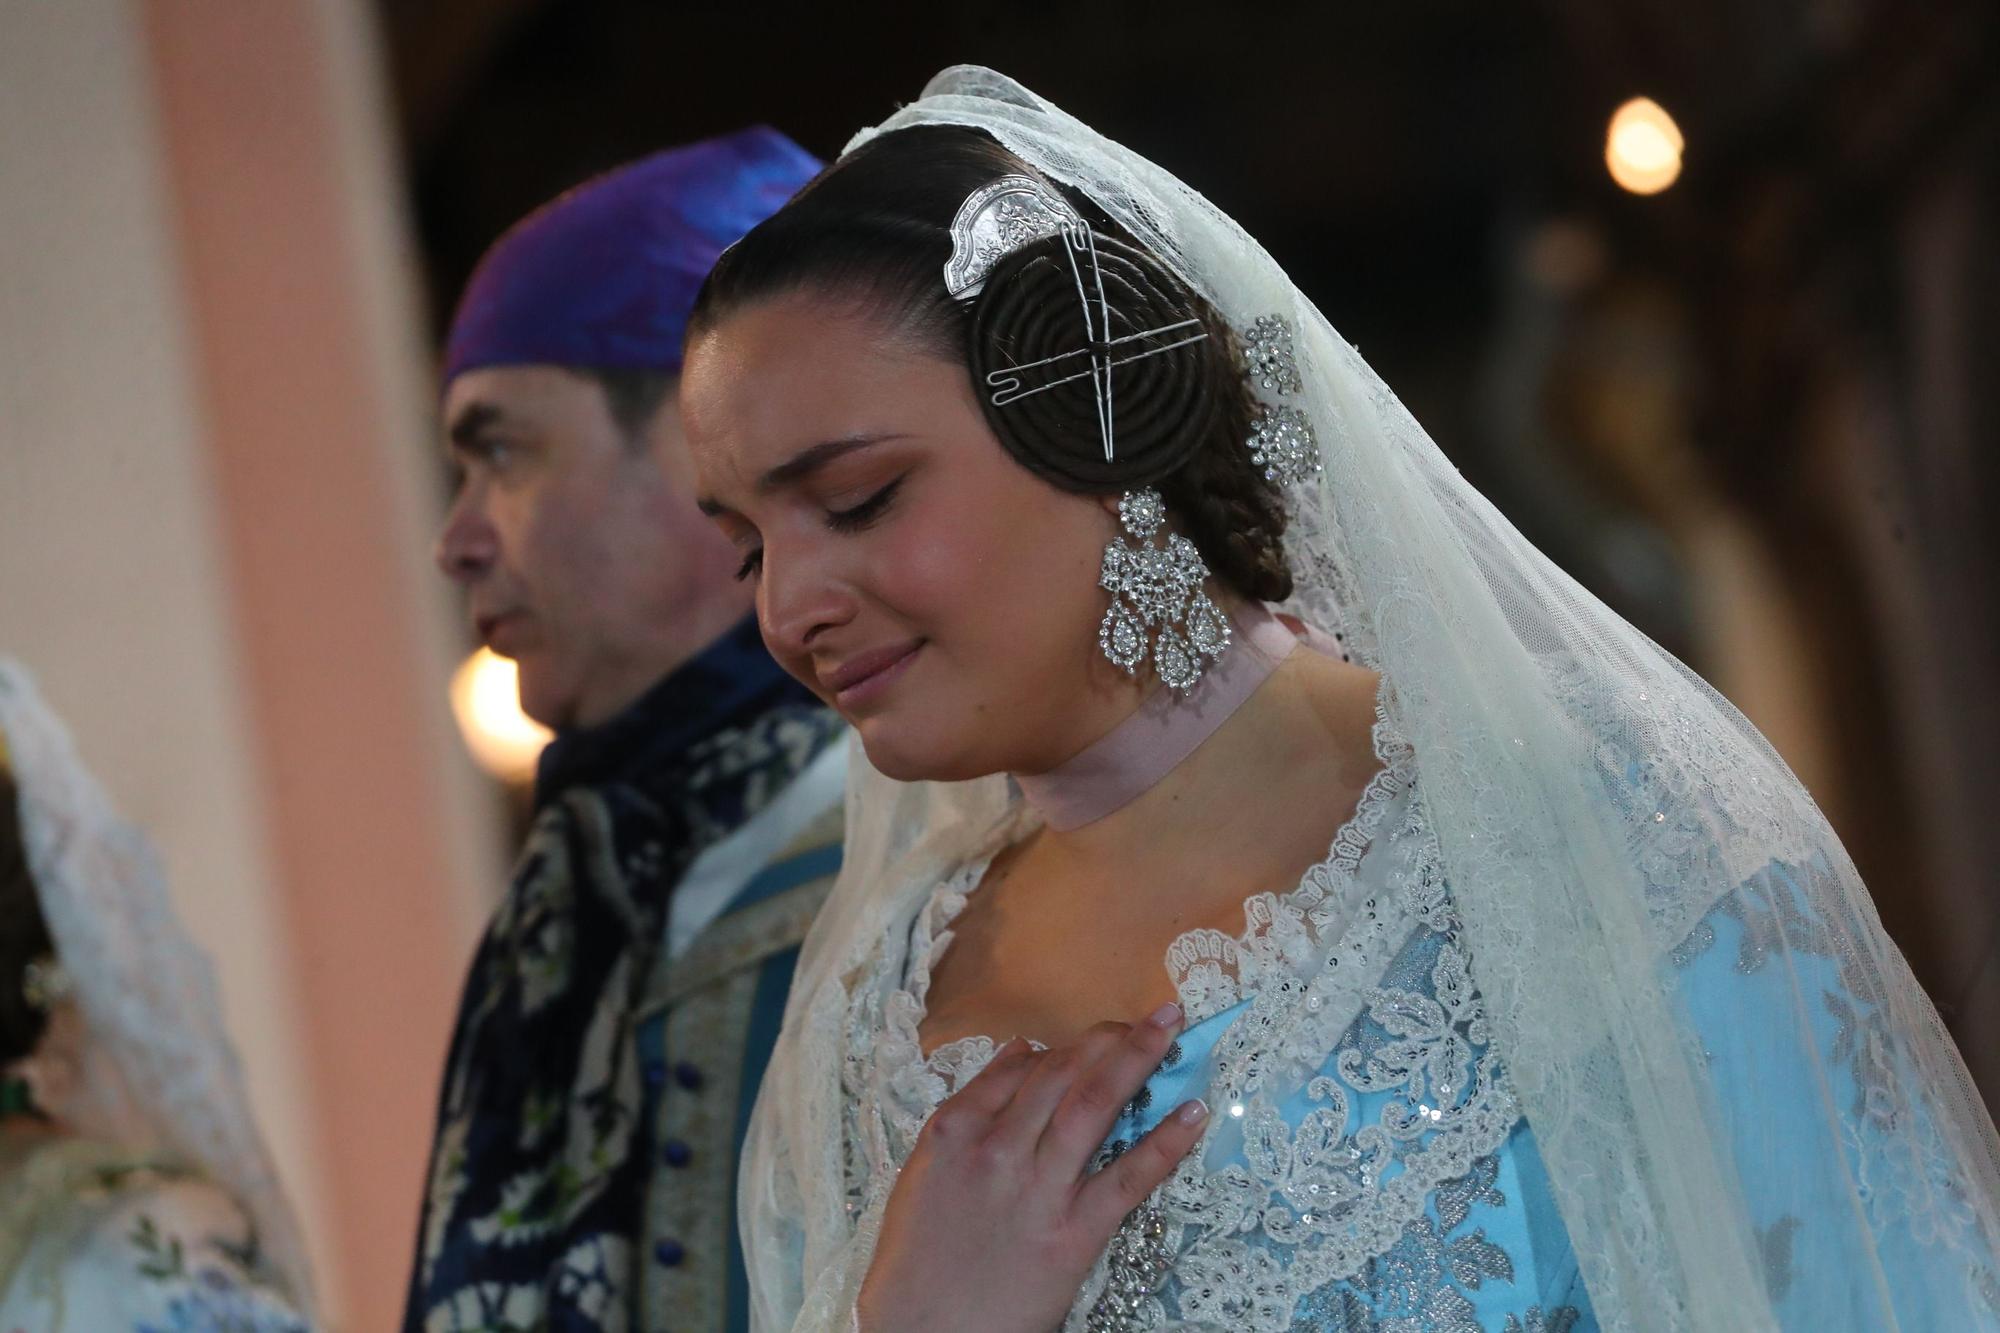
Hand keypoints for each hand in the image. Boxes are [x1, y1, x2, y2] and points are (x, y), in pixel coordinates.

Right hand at [855, 1003, 1208, 1332]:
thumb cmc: (918, 1260)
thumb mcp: (923, 1174)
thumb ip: (969, 1111)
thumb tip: (1019, 1053)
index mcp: (955, 1130)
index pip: (1021, 1067)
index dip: (1066, 1046)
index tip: (1096, 1036)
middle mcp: (998, 1148)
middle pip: (1062, 1073)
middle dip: (1109, 1036)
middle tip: (1146, 1017)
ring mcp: (1038, 1189)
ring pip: (1093, 1105)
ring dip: (1137, 1057)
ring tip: (1170, 1026)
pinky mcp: (1072, 1234)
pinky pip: (1127, 1178)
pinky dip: (1165, 1142)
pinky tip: (1193, 1113)